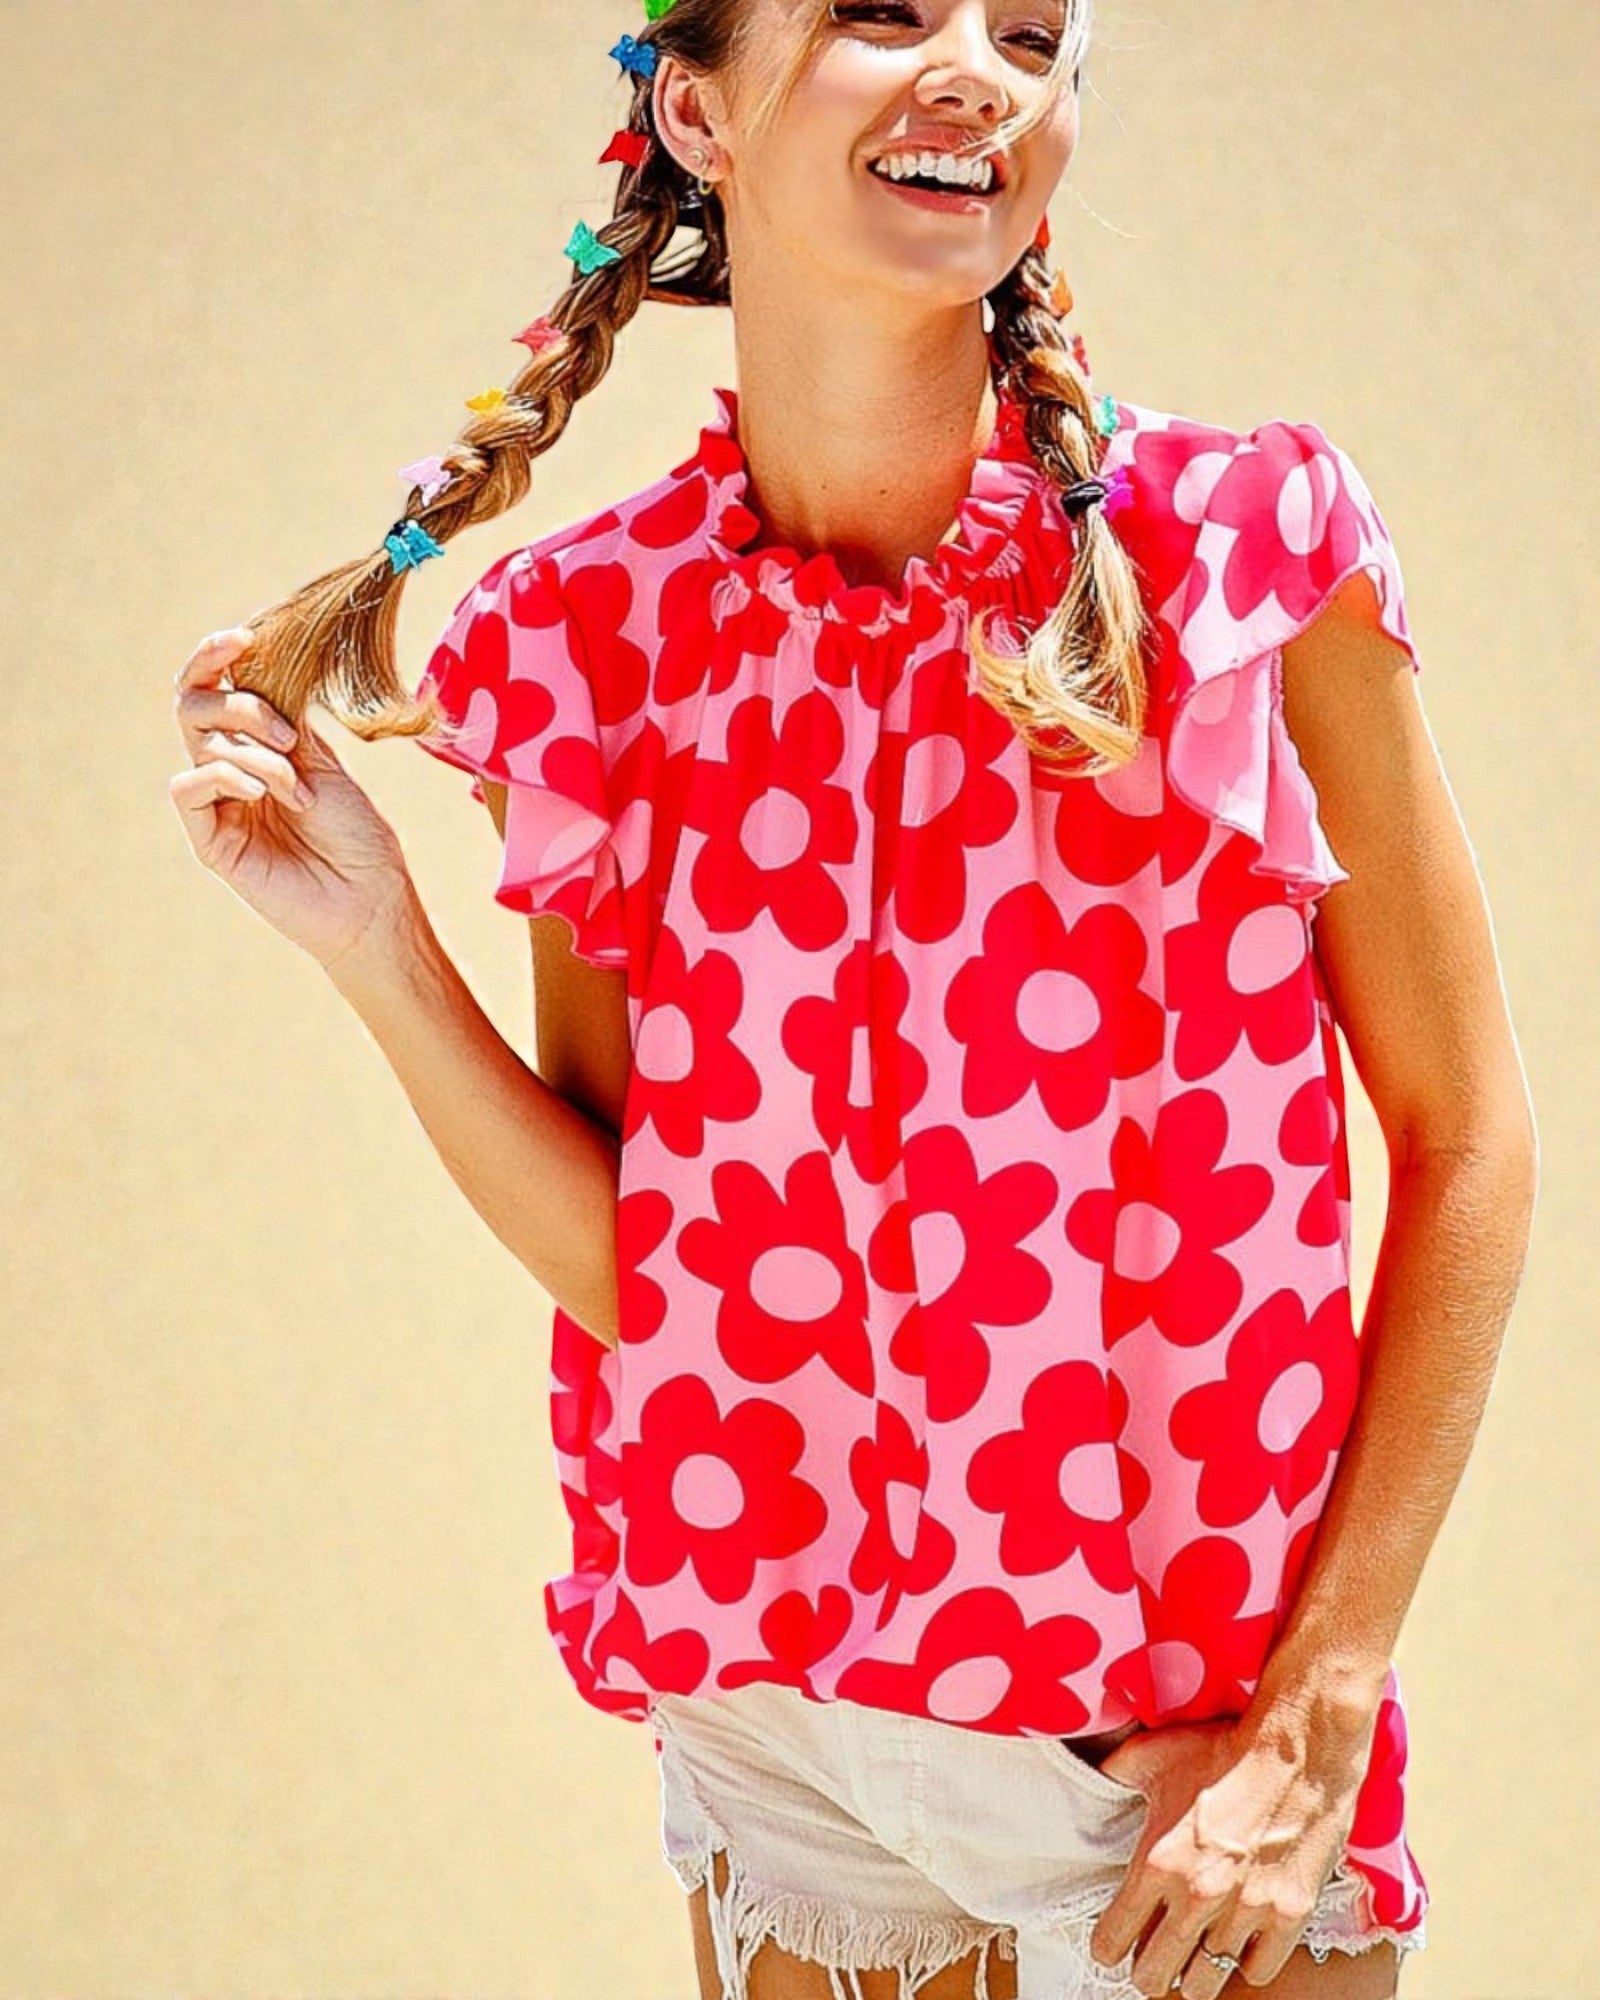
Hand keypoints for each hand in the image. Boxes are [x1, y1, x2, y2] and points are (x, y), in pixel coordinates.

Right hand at [169, 623, 415, 971]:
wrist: (370, 898)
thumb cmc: (359, 836)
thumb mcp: (324, 761)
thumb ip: (285, 715)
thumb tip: (258, 662)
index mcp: (260, 744)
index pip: (217, 686)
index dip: (218, 655)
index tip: (244, 638)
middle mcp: (232, 768)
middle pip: (195, 704)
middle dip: (240, 705)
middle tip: (289, 737)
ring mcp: (218, 803)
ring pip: (199, 742)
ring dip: (255, 753)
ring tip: (297, 788)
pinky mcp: (209, 840)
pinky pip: (188, 787)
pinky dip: (225, 776)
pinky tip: (262, 795)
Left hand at [1088, 1710, 1372, 1996]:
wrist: (1296, 1749)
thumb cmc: (1223, 1749)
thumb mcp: (1153, 1754)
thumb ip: (1117, 1773)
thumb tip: (1091, 1774)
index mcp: (1156, 1861)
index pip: (1111, 1941)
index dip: (1108, 1947)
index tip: (1114, 1944)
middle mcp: (1196, 1896)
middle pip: (1153, 1976)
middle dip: (1147, 1971)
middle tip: (1153, 1957)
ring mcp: (1244, 1911)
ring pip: (1205, 1983)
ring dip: (1196, 1972)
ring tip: (1195, 1956)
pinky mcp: (1287, 1917)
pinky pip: (1257, 1971)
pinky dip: (1247, 1962)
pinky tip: (1241, 1941)